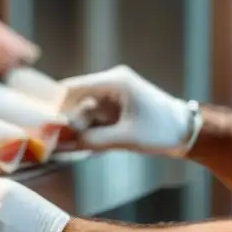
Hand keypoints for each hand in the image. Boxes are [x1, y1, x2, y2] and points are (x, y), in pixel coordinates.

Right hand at [59, 65, 198, 153]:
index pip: (72, 87)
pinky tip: (83, 147)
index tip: (41, 123)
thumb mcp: (126, 138)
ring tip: (70, 150)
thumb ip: (92, 141)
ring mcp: (113, 97)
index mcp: (114, 82)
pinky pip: (94, 119)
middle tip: (55, 144)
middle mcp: (111, 85)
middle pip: (76, 102)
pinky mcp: (116, 109)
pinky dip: (88, 132)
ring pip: (84, 112)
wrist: (190, 133)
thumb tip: (63, 146)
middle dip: (67, 123)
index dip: (55, 104)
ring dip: (78, 130)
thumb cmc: (163, 130)